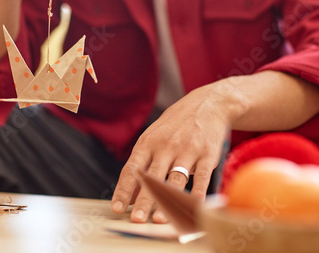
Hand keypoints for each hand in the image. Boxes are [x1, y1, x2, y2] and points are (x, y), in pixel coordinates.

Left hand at [111, 81, 241, 222]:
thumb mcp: (154, 138)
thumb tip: (129, 194)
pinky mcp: (207, 154)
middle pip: (152, 178)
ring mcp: (187, 150)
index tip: (116, 208)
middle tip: (136, 219)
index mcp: (147, 143)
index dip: (123, 190)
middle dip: (143, 200)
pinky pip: (201, 177)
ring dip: (166, 201)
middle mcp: (165, 146)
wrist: (207, 104)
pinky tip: (192, 208)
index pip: (131, 170)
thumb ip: (143, 164)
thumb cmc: (175, 126)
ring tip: (159, 219)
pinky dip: (196, 194)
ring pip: (174, 180)